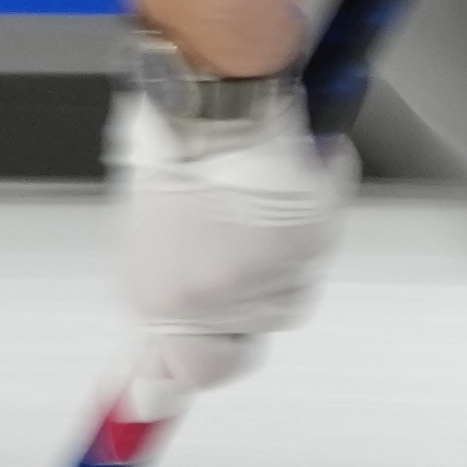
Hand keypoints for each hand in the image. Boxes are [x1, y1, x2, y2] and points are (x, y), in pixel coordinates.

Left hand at [111, 38, 351, 391]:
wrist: (213, 93)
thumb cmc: (175, 143)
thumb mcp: (148, 232)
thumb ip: (163, 293)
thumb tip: (159, 358)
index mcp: (155, 296)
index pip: (190, 373)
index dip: (210, 362)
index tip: (217, 354)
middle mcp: (205, 298)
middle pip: (250, 338)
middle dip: (253, 302)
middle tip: (247, 257)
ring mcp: (257, 274)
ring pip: (289, 293)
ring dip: (281, 257)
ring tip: (258, 204)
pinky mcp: (302, 245)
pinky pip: (318, 248)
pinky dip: (313, 214)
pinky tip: (287, 179)